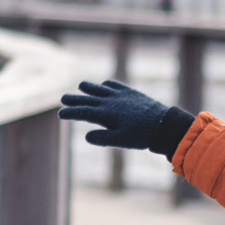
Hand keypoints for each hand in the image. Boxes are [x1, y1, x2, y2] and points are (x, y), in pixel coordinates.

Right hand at [58, 79, 184, 153]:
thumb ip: (103, 138)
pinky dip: (106, 84)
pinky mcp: (129, 92)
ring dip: (88, 88)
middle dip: (74, 99)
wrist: (163, 124)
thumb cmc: (141, 136)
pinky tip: (105, 85)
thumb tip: (87, 136)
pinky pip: (113, 84)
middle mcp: (109, 101)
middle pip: (86, 98)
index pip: (82, 112)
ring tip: (81, 87)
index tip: (61, 114)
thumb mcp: (121, 140)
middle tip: (63, 99)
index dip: (70, 113)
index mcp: (105, 114)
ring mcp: (119, 94)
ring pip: (98, 87)